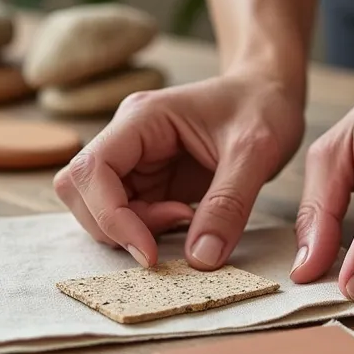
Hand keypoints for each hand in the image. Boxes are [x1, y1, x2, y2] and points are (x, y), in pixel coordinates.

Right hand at [54, 70, 304, 268]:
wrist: (271, 94)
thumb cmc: (263, 107)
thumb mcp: (255, 152)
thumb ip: (228, 204)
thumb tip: (201, 259)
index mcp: (141, 118)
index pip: (91, 170)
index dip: (109, 217)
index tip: (149, 252)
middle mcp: (127, 139)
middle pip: (82, 193)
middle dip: (117, 226)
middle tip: (178, 225)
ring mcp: (135, 161)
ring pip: (101, 210)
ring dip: (135, 230)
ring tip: (189, 219)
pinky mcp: (149, 182)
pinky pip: (129, 217)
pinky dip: (150, 231)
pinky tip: (189, 220)